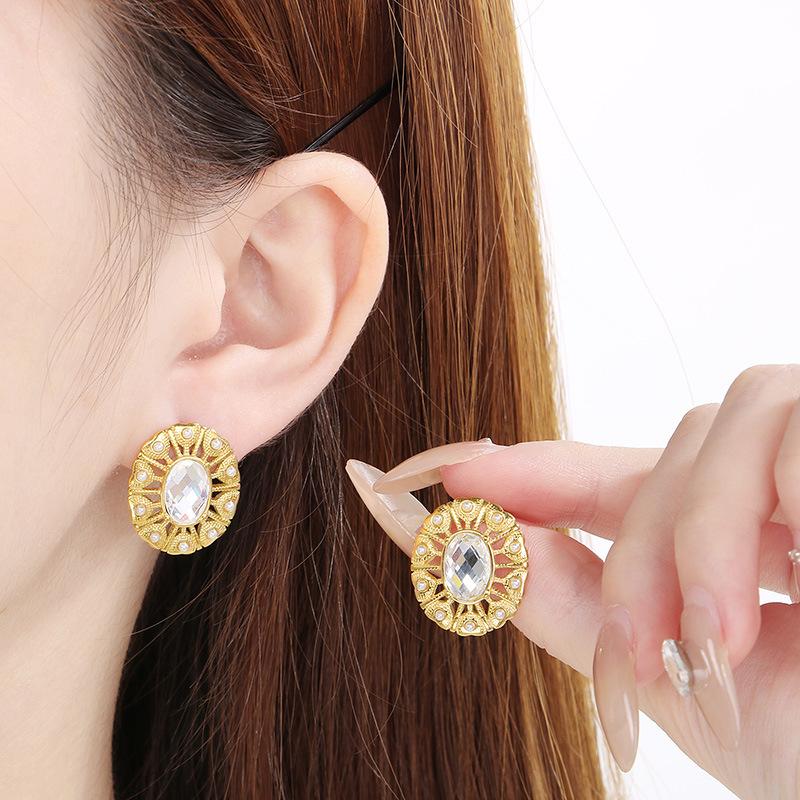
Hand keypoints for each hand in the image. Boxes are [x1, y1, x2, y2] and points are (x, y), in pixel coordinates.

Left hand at [347, 364, 799, 799]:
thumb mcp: (696, 690)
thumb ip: (585, 613)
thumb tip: (483, 550)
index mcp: (741, 534)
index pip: (617, 480)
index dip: (526, 473)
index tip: (428, 475)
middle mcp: (787, 476)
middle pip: (661, 460)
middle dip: (626, 556)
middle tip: (633, 666)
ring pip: (713, 426)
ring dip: (695, 537)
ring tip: (719, 644)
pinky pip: (791, 423)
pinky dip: (758, 507)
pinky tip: (799, 578)